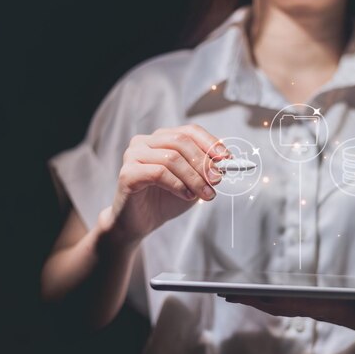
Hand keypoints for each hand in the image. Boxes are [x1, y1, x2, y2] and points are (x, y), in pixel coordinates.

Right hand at [101, 124, 228, 242]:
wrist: (141, 222)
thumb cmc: (166, 199)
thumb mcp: (193, 181)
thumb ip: (206, 170)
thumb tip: (225, 162)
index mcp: (161, 138)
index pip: (189, 131)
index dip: (210, 143)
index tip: (227, 158)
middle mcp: (144, 142)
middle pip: (181, 141)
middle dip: (203, 162)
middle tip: (217, 180)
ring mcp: (133, 155)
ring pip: (171, 158)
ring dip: (194, 177)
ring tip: (206, 194)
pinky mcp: (128, 173)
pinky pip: (158, 173)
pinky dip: (178, 185)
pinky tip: (187, 195)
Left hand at [224, 295, 354, 341]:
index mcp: (330, 308)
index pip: (297, 304)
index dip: (274, 300)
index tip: (253, 296)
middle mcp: (316, 309)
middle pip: (278, 305)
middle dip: (252, 300)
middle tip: (225, 292)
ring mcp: (313, 307)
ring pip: (278, 304)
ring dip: (254, 299)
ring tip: (230, 292)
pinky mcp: (314, 303)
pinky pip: (285, 300)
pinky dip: (267, 296)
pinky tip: (255, 292)